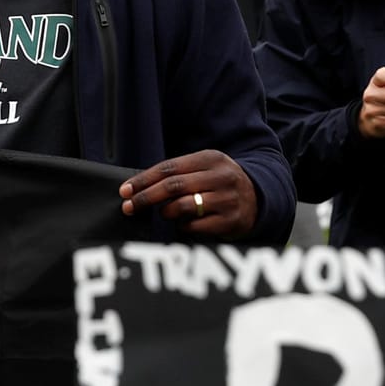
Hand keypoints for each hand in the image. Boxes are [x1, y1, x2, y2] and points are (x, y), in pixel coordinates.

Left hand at [119, 150, 258, 237]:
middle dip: (146, 197)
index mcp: (211, 158)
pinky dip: (183, 226)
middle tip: (129, 207)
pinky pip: (195, 226)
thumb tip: (137, 187)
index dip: (144, 179)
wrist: (259, 199)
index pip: (169, 167)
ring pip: (183, 206)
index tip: (125, 190)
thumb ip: (177, 174)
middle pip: (173, 186)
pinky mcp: (231, 221)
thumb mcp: (204, 169)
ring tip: (166, 213)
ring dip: (167, 212)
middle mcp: (221, 176)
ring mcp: (227, 199)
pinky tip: (184, 224)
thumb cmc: (219, 184)